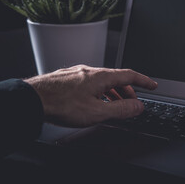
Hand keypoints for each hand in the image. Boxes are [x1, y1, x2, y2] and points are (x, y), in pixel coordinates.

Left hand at [24, 65, 157, 127]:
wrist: (32, 99)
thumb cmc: (61, 104)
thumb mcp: (97, 112)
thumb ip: (121, 110)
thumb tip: (138, 107)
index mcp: (101, 76)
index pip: (129, 75)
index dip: (144, 81)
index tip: (152, 85)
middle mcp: (90, 71)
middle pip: (117, 78)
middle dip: (128, 91)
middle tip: (133, 103)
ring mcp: (78, 73)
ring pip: (103, 81)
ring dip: (114, 93)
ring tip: (115, 106)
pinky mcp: (69, 78)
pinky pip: (91, 83)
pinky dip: (100, 92)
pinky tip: (95, 101)